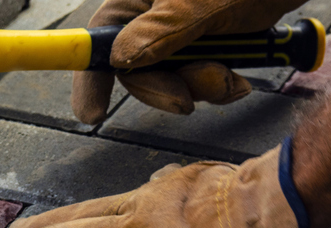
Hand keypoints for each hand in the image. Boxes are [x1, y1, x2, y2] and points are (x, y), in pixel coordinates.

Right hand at [72, 0, 305, 123]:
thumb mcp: (204, 2)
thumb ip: (164, 29)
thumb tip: (121, 58)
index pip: (100, 36)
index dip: (90, 78)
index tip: (92, 113)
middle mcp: (154, 14)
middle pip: (137, 69)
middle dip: (166, 90)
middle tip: (189, 100)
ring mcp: (181, 32)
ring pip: (172, 80)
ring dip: (201, 89)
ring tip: (229, 77)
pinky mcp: (207, 46)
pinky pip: (200, 81)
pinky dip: (219, 89)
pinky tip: (240, 80)